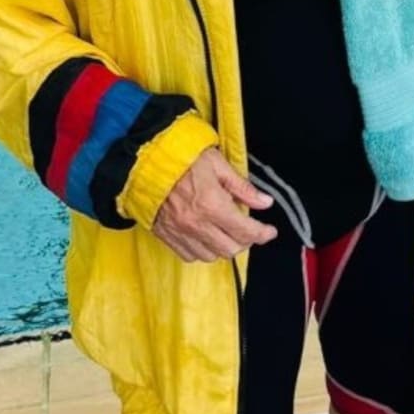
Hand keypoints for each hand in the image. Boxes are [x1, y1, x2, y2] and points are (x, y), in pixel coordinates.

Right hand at [153, 147, 275, 261]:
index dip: (263, 234)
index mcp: (212, 204)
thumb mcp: (218, 164)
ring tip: (227, 232)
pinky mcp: (166, 236)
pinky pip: (190, 255)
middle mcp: (196, 224)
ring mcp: (180, 232)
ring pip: (211, 256)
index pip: (246, 231)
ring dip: (224, 247)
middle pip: (230, 249)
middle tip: (250, 230)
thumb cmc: (182, 158)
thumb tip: (265, 202)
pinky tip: (206, 236)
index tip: (270, 231)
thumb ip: (242, 187)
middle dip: (245, 242)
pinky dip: (202, 250)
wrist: (144, 162)